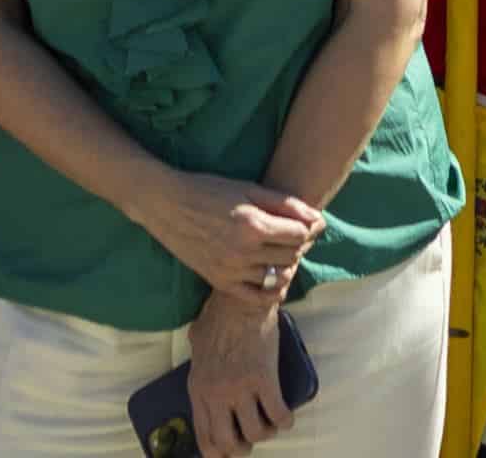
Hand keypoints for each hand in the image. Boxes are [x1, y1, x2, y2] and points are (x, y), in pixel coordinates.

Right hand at [136, 170, 321, 298]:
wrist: (168, 206)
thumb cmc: (210, 191)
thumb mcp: (249, 188)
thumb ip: (285, 204)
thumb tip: (317, 219)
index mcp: (253, 225)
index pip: (300, 235)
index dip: (308, 228)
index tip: (306, 222)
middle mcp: (244, 252)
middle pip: (292, 256)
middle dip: (298, 244)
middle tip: (292, 234)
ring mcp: (232, 271)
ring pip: (278, 276)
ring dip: (286, 263)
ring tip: (279, 250)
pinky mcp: (220, 282)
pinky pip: (258, 296)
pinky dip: (272, 288)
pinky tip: (272, 274)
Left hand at [188, 288, 298, 454]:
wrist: (241, 300)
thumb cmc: (218, 317)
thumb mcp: (196, 347)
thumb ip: (199, 367)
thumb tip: (204, 375)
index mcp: (199, 390)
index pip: (206, 439)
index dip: (219, 454)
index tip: (230, 452)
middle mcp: (218, 395)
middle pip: (230, 444)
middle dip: (243, 448)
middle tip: (251, 437)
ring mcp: (241, 388)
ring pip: (256, 433)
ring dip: (266, 433)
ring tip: (270, 423)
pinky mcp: (264, 379)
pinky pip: (278, 414)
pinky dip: (285, 420)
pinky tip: (286, 416)